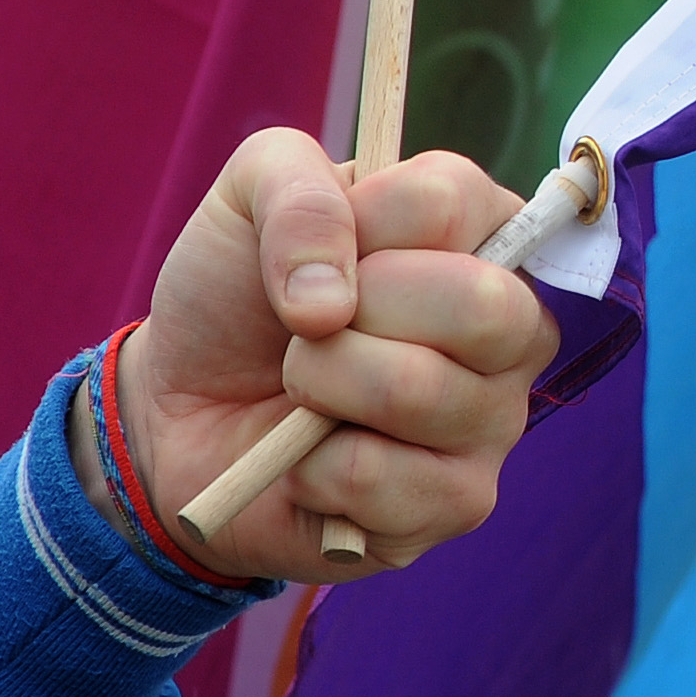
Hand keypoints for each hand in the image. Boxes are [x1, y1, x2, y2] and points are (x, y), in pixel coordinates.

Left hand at [90, 127, 558, 583]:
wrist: (180, 413)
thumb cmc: (235, 295)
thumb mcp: (247, 197)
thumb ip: (296, 194)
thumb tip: (329, 305)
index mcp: (485, 232)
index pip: (455, 201)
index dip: (363, 221)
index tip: (323, 248)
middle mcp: (515, 326)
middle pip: (476, 303)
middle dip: (354, 312)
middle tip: (308, 327)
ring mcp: (498, 419)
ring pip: (415, 390)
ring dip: (317, 385)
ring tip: (303, 392)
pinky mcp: (460, 503)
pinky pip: (376, 475)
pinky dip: (307, 466)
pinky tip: (310, 460)